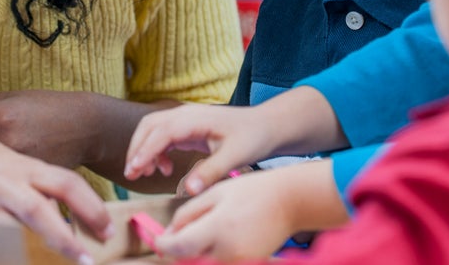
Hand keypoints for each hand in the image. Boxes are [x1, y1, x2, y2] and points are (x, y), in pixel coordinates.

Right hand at [0, 141, 113, 264]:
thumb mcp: (27, 170)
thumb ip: (49, 194)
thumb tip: (77, 229)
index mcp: (28, 168)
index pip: (66, 184)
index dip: (91, 208)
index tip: (108, 232)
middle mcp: (7, 185)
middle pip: (38, 211)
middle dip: (64, 240)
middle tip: (87, 262)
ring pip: (12, 234)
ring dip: (33, 254)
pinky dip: (7, 256)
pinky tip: (19, 260)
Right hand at [124, 104, 270, 195]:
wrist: (265, 126)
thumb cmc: (252, 138)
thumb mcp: (235, 157)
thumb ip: (210, 171)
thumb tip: (187, 189)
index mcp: (195, 119)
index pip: (161, 132)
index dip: (145, 151)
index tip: (134, 170)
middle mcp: (185, 114)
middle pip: (149, 126)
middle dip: (137, 149)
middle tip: (131, 175)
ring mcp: (184, 118)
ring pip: (151, 129)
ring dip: (143, 149)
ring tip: (144, 173)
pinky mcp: (186, 126)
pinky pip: (161, 135)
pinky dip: (156, 151)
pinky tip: (165, 169)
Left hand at [154, 160, 347, 260]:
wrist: (290, 202)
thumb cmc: (252, 192)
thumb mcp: (214, 194)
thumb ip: (188, 214)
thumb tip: (168, 235)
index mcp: (217, 228)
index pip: (177, 248)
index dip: (162, 245)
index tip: (158, 239)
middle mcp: (228, 251)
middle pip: (188, 259)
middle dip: (179, 248)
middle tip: (181, 231)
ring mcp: (239, 261)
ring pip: (202, 263)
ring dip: (195, 252)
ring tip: (205, 229)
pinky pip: (219, 263)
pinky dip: (211, 255)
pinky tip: (217, 238)